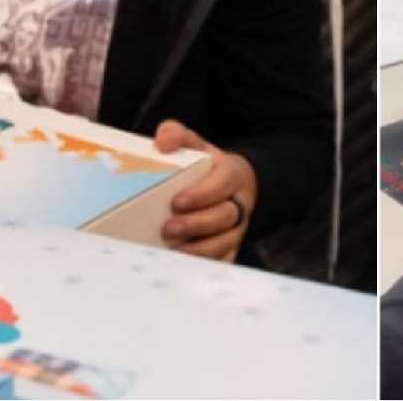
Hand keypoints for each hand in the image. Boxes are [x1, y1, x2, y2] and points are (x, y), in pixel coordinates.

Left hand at [154, 120, 257, 261]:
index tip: (177, 201)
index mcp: (232, 174)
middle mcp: (239, 202)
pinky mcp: (231, 247)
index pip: (224, 183)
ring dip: (199, 249)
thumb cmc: (206, 167)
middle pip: (225, 216)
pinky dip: (205, 266)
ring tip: (172, 250)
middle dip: (197, 224)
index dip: (203, 194)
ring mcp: (237, 228)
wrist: (231, 185)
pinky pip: (224, 261)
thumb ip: (178, 135)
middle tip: (168, 228)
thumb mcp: (195, 145)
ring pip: (226, 241)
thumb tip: (162, 140)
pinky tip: (183, 268)